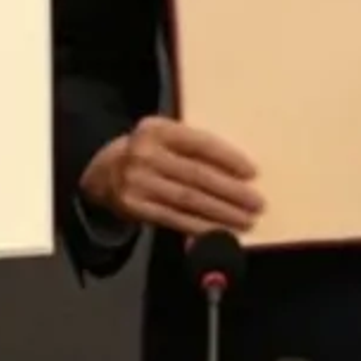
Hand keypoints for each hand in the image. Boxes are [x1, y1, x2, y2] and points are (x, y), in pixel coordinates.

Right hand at [80, 116, 264, 238]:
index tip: (252, 172)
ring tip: (246, 220)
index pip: (198, 143)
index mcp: (156, 128)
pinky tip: (220, 232)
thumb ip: (193, 149)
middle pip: (196, 175)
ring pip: (188, 200)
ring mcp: (138, 181)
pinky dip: (201, 228)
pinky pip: (175, 219)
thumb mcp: (164, 138)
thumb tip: (238, 174)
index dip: (228, 158)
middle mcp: (144, 153)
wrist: (104, 172)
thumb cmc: (149, 152)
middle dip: (231, 191)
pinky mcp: (135, 206)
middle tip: (257, 203)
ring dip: (222, 213)